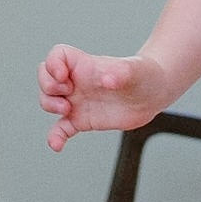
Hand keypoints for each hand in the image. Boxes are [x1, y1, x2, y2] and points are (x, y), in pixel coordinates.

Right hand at [41, 46, 161, 148]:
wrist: (153, 95)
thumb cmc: (144, 75)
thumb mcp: (136, 71)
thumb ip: (122, 73)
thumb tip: (107, 80)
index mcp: (86, 65)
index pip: (57, 56)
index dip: (53, 64)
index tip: (63, 76)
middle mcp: (78, 82)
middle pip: (47, 77)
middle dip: (47, 86)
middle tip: (66, 93)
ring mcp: (78, 101)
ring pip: (49, 101)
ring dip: (49, 105)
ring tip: (67, 110)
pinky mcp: (83, 120)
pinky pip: (62, 129)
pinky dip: (56, 137)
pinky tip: (56, 145)